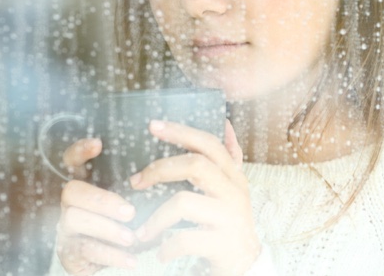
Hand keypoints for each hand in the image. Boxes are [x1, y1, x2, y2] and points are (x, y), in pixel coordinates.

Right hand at [55, 138, 139, 274]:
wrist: (109, 267)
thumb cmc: (121, 228)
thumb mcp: (126, 207)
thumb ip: (133, 192)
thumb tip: (160, 178)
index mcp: (84, 187)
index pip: (71, 162)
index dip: (79, 151)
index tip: (97, 144)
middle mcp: (69, 205)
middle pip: (71, 191)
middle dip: (100, 199)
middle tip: (129, 211)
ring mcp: (65, 228)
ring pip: (74, 219)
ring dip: (106, 228)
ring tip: (130, 237)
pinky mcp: (69, 253)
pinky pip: (85, 250)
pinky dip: (111, 254)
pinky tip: (130, 259)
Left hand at [128, 120, 260, 275]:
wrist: (247, 266)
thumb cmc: (228, 223)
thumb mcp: (231, 189)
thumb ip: (227, 159)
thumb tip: (225, 123)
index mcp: (233, 176)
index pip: (208, 144)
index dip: (181, 132)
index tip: (153, 126)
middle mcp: (235, 192)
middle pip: (196, 165)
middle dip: (160, 169)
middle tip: (136, 181)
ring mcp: (231, 218)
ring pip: (184, 202)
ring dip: (155, 219)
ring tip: (143, 232)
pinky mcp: (224, 244)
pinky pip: (184, 238)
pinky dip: (166, 246)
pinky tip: (161, 252)